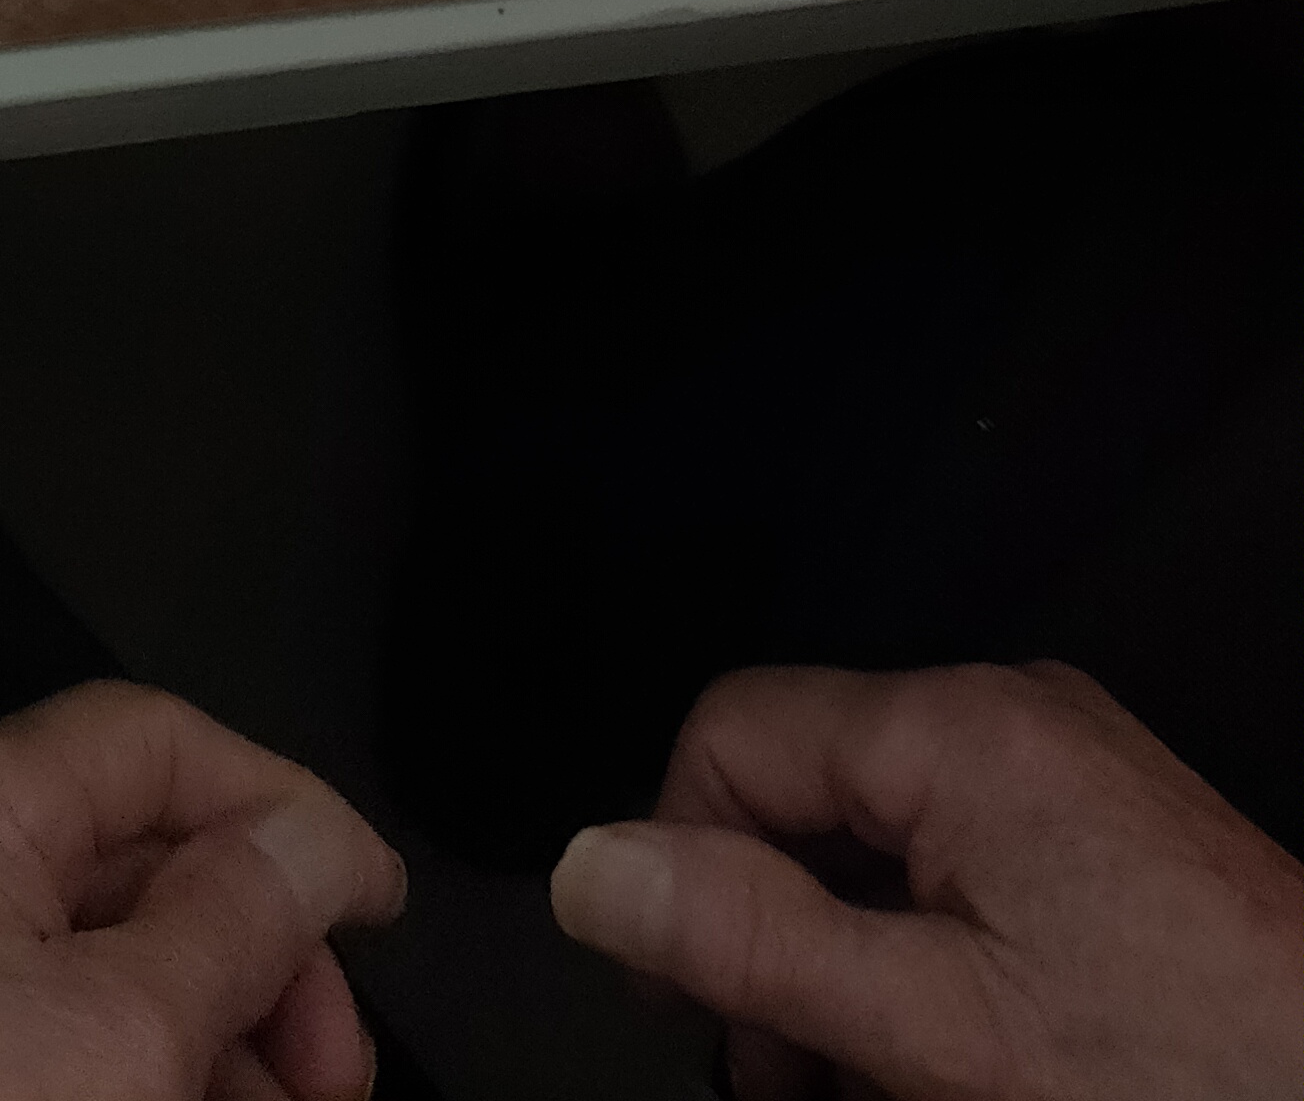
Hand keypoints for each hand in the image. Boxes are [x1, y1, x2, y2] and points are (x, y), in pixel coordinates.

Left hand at [0, 679, 405, 1100]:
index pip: (155, 744)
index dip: (281, 806)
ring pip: (123, 961)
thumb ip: (240, 918)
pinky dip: (162, 1068)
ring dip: (230, 1030)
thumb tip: (313, 840)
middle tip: (335, 1067)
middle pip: (150, 861)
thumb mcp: (132, 1028)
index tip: (372, 895)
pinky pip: (75, 1031)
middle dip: (266, 957)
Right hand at [551, 659, 1303, 1100]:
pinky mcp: (1107, 831)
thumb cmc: (1189, 1077)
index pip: (732, 735)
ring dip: (845, 958)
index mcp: (961, 733)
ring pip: (884, 839)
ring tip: (860, 1084)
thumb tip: (595, 868)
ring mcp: (1070, 772)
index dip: (681, 864)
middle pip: (808, 786)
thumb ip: (753, 940)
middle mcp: (1016, 719)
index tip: (687, 995)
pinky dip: (927, 952)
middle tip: (779, 1071)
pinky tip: (943, 1057)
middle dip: (770, 931)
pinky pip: (965, 864)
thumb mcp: (935, 1028)